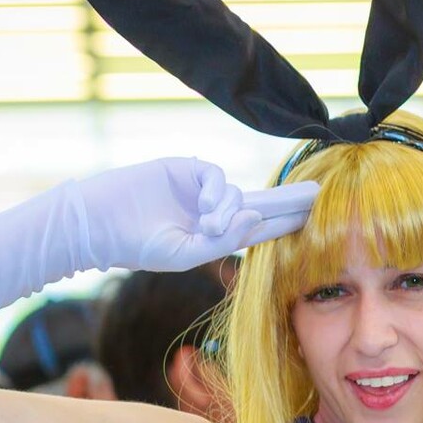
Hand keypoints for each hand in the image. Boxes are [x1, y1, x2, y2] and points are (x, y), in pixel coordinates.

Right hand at [77, 158, 318, 273]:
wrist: (103, 221)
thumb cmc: (139, 245)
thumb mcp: (185, 253)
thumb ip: (222, 240)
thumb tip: (255, 219)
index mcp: (213, 236)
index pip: (257, 229)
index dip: (285, 223)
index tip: (315, 219)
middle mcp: (211, 212)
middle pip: (259, 203)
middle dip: (288, 201)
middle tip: (319, 195)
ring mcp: (200, 190)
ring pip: (237, 195)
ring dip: (229, 211)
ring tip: (209, 224)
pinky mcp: (188, 169)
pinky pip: (218, 177)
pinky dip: (218, 193)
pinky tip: (205, 208)